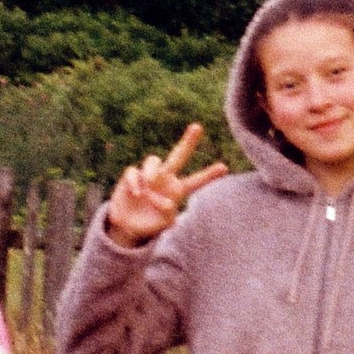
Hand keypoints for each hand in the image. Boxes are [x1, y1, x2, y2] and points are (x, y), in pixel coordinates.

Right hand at [105, 124, 227, 246]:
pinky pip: (133, 172)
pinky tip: (137, 194)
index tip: (224, 168)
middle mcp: (165, 178)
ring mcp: (148, 175)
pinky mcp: (131, 176)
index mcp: (177, 190)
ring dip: (151, 172)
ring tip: (149, 185)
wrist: (129, 226)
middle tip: (198, 127)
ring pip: (153, 161)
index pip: (195, 181)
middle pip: (178, 156)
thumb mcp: (162, 224)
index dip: (208, 175)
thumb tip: (167, 203)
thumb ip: (168, 215)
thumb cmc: (151, 224)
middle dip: (188, 142)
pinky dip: (135, 181)